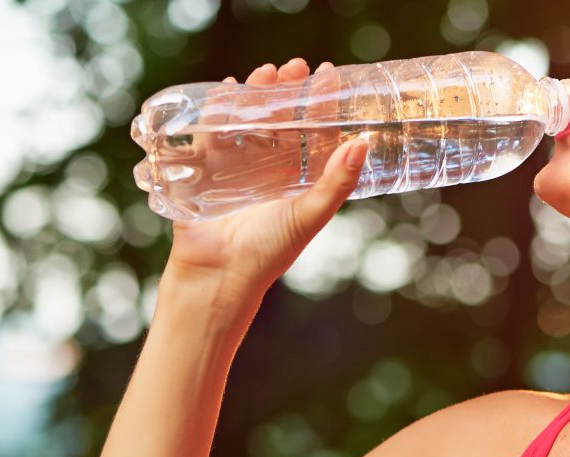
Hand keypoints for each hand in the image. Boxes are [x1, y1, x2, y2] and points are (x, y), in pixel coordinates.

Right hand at [161, 58, 367, 300]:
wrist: (218, 276)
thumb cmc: (268, 252)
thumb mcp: (309, 215)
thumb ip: (337, 182)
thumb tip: (364, 143)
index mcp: (297, 182)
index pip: (313, 133)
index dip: (321, 104)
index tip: (329, 74)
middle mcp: (268, 173)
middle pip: (280, 121)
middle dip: (287, 92)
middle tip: (294, 66)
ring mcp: (236, 170)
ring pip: (248, 122)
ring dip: (256, 96)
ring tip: (265, 73)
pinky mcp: (204, 172)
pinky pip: (211, 133)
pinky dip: (218, 111)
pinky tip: (228, 90)